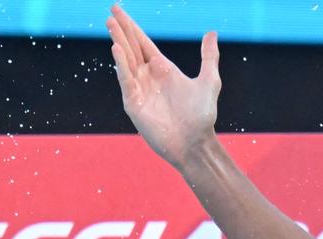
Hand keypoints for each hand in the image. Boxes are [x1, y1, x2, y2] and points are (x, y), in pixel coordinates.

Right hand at [107, 5, 219, 167]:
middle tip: (111, 11)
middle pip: (132, 47)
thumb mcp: (209, 82)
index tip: (119, 10)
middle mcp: (149, 77)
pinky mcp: (134, 103)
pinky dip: (122, 64)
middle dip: (122, 29)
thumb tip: (212, 33)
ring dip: (119, 41)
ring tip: (111, 23)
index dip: (132, 27)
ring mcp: (139, 89)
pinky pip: (126, 79)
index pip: (143, 43)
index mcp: (164, 70)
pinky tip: (117, 49)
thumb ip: (208, 57)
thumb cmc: (202, 116)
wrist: (195, 143)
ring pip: (126, 60)